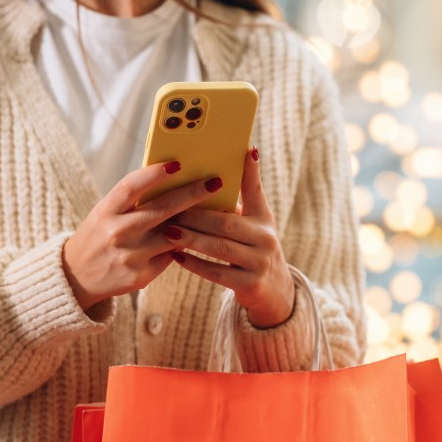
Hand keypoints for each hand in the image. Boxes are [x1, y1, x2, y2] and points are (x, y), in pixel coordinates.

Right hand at [64, 161, 225, 310]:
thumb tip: (172, 178)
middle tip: (215, 183)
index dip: (155, 173)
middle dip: (192, 194)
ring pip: (173, 235)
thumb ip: (132, 200)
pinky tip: (195, 237)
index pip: (132, 186)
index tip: (178, 163)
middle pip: (161, 209)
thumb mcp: (105, 213)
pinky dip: (182, 246)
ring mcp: (129, 255)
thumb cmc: (99, 236)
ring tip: (216, 210)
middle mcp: (117, 232)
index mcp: (106, 210)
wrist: (77, 277)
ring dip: (195, 222)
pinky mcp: (140, 276)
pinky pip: (170, 257)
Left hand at [165, 147, 295, 327]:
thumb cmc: (253, 249)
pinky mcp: (250, 285)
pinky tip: (177, 257)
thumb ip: (239, 200)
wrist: (273, 292)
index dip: (250, 171)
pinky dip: (196, 265)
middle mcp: (265, 238)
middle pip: (226, 223)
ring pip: (220, 248)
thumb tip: (224, 166)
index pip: (255, 190)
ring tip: (168, 231)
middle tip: (170, 207)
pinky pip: (218, 273)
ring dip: (192, 239)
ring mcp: (260, 263)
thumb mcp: (254, 223)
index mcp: (263, 219)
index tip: (245, 149)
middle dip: (196, 215)